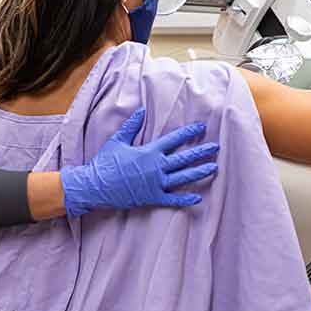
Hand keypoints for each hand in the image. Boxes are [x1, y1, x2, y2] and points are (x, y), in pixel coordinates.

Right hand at [60, 108, 218, 216]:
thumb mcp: (117, 141)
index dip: (189, 132)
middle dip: (201, 152)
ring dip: (200, 172)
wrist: (95, 186)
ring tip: (214, 168)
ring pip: (183, 178)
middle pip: (184, 158)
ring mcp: (155, 184)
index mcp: (149, 152)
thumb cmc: (104, 163)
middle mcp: (156, 167)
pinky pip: (172, 199)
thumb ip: (131, 126)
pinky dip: (185, 200)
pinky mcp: (151, 198)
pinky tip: (198, 199)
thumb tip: (141, 110)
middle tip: (216, 147)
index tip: (202, 127)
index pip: (174, 139)